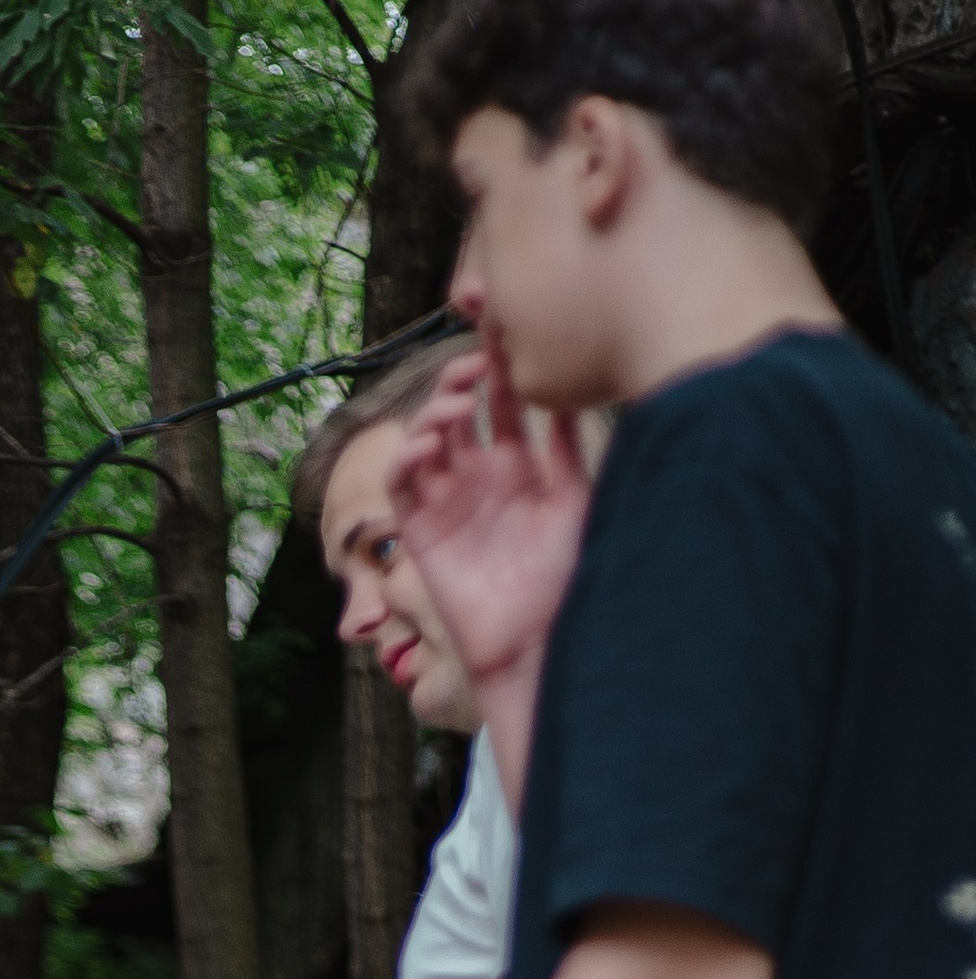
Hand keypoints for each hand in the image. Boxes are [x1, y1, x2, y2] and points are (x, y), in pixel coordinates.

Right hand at [392, 346, 589, 689]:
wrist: (537, 640)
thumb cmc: (563, 577)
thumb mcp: (575, 500)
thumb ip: (567, 448)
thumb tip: (570, 389)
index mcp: (515, 468)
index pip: (499, 406)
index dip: (498, 370)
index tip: (505, 338)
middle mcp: (477, 480)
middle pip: (457, 414)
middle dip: (460, 381)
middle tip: (476, 364)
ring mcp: (446, 504)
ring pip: (425, 441)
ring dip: (434, 415)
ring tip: (458, 406)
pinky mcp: (420, 533)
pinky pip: (402, 487)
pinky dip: (406, 460)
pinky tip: (427, 447)